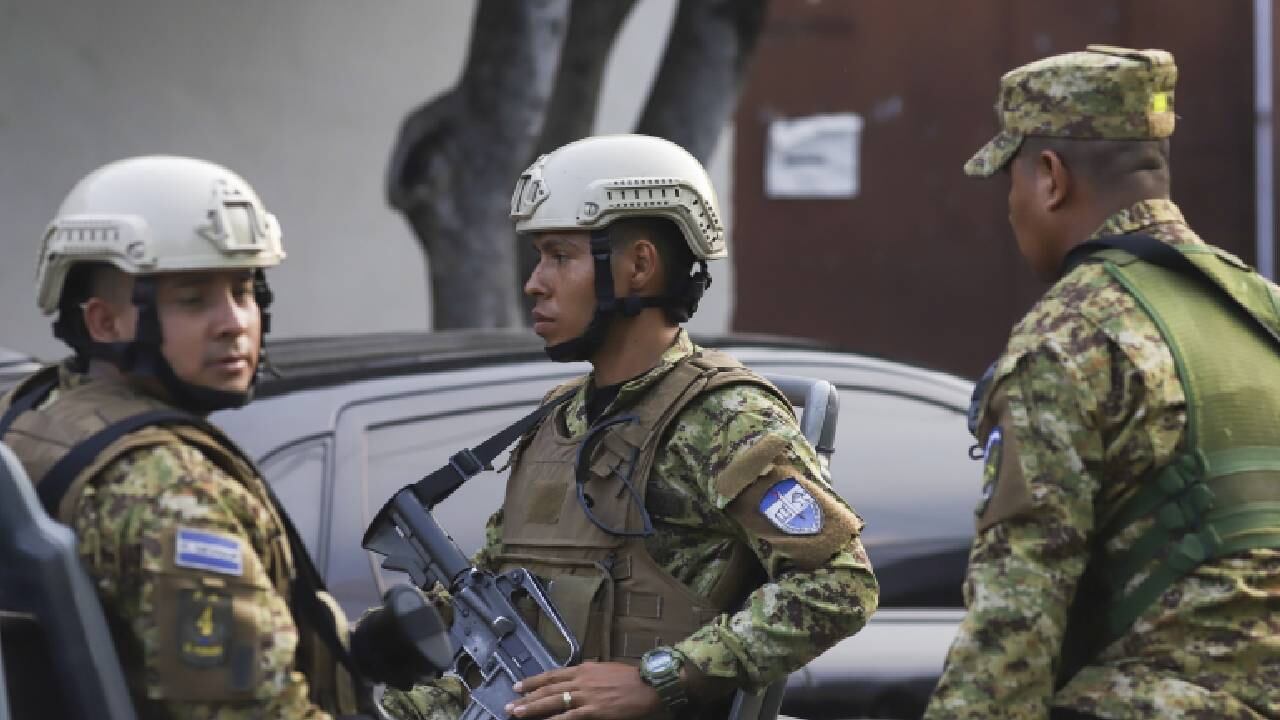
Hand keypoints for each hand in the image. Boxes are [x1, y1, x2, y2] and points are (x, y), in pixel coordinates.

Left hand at [504, 662, 661, 719]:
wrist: (648, 684)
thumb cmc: (630, 677)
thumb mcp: (605, 669)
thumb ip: (589, 673)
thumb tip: (577, 673)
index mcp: (584, 669)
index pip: (552, 675)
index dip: (533, 681)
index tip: (518, 686)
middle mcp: (581, 680)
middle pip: (547, 689)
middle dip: (526, 697)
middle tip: (510, 704)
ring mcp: (586, 695)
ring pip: (553, 702)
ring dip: (532, 708)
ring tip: (517, 713)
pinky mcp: (594, 710)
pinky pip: (569, 717)